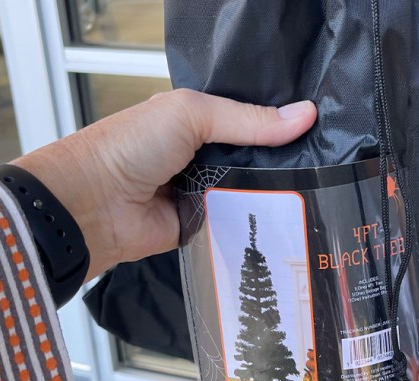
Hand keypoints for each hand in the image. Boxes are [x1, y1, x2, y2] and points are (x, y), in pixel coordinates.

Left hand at [11, 89, 316, 280]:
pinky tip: (286, 220)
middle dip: (281, 160)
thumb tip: (304, 116)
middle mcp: (200, 155)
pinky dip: (253, 223)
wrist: (93, 204)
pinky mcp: (202, 227)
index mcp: (195, 120)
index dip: (279, 122)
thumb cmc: (128, 147)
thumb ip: (247, 119)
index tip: (319, 126)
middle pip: (255, 158)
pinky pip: (237, 224)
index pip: (248, 118)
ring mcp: (202, 192)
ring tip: (314, 191)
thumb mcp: (191, 115)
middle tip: (325, 162)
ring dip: (271, 193)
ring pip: (250, 192)